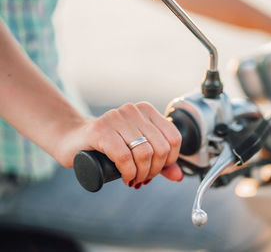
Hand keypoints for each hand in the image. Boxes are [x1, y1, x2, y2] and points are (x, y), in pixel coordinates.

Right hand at [54, 102, 182, 186]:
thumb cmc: (108, 146)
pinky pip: (125, 157)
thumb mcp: (138, 151)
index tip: (156, 169)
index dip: (169, 160)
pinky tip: (125, 177)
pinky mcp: (100, 130)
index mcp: (146, 110)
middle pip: (161, 148)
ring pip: (145, 153)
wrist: (73, 140)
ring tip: (134, 179)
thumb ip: (160, 161)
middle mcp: (133, 110)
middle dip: (154, 170)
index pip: (173, 138)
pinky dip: (129, 173)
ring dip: (142, 174)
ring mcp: (116, 118)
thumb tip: (179, 176)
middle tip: (143, 178)